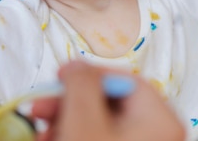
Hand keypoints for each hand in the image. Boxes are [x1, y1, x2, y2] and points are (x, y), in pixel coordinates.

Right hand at [32, 61, 184, 140]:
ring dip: (62, 123)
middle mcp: (155, 137)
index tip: (58, 78)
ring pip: (97, 124)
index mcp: (159, 121)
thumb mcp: (82, 118)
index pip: (126, 80)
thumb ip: (80, 82)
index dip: (89, 74)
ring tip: (39, 132)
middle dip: (67, 103)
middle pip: (108, 103)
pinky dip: (71, 138)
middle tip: (38, 107)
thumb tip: (75, 65)